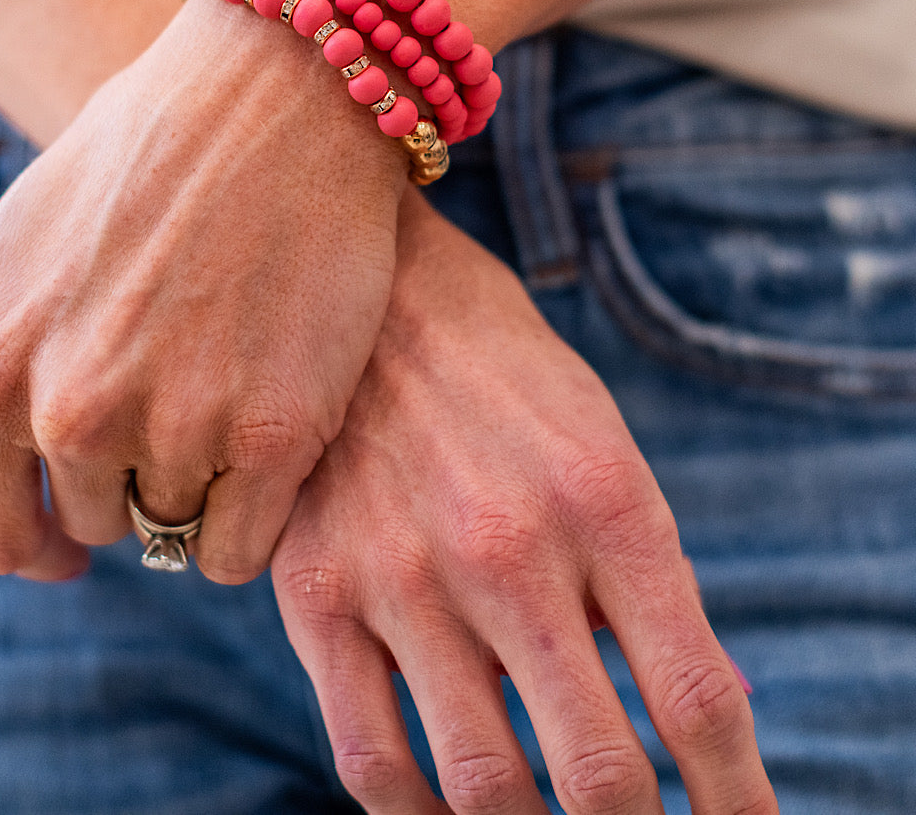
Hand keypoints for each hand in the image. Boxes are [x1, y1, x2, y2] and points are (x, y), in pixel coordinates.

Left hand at [0, 0, 404, 582]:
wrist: (274, 94)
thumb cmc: (140, 161)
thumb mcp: (13, 252)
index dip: (38, 543)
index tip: (75, 539)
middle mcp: (69, 410)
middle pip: (96, 529)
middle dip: (128, 485)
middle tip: (175, 401)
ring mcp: (174, 425)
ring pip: (173, 533)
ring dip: (196, 485)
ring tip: (227, 382)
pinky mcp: (275, 430)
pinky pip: (242, 546)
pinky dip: (253, 511)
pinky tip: (266, 434)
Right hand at [273, 190, 776, 814]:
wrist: (377, 292)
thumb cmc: (509, 376)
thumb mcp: (604, 447)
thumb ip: (646, 582)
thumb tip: (706, 712)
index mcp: (606, 501)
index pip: (698, 700)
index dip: (738, 798)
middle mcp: (511, 546)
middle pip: (602, 776)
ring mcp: (404, 573)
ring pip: (487, 790)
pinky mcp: (317, 588)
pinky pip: (371, 760)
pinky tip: (452, 812)